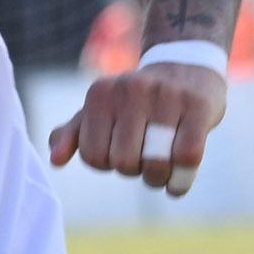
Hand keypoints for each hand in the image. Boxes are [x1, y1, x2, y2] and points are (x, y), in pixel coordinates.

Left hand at [48, 55, 226, 199]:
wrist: (187, 68)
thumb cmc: (134, 100)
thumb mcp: (98, 111)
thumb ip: (72, 134)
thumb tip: (55, 161)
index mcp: (101, 94)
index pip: (93, 156)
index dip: (105, 165)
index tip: (117, 154)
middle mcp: (132, 90)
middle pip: (124, 162)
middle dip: (133, 171)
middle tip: (143, 162)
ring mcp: (167, 96)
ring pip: (155, 162)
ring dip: (157, 179)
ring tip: (160, 172)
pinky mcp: (198, 106)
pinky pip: (187, 156)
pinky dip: (181, 179)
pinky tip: (176, 185)